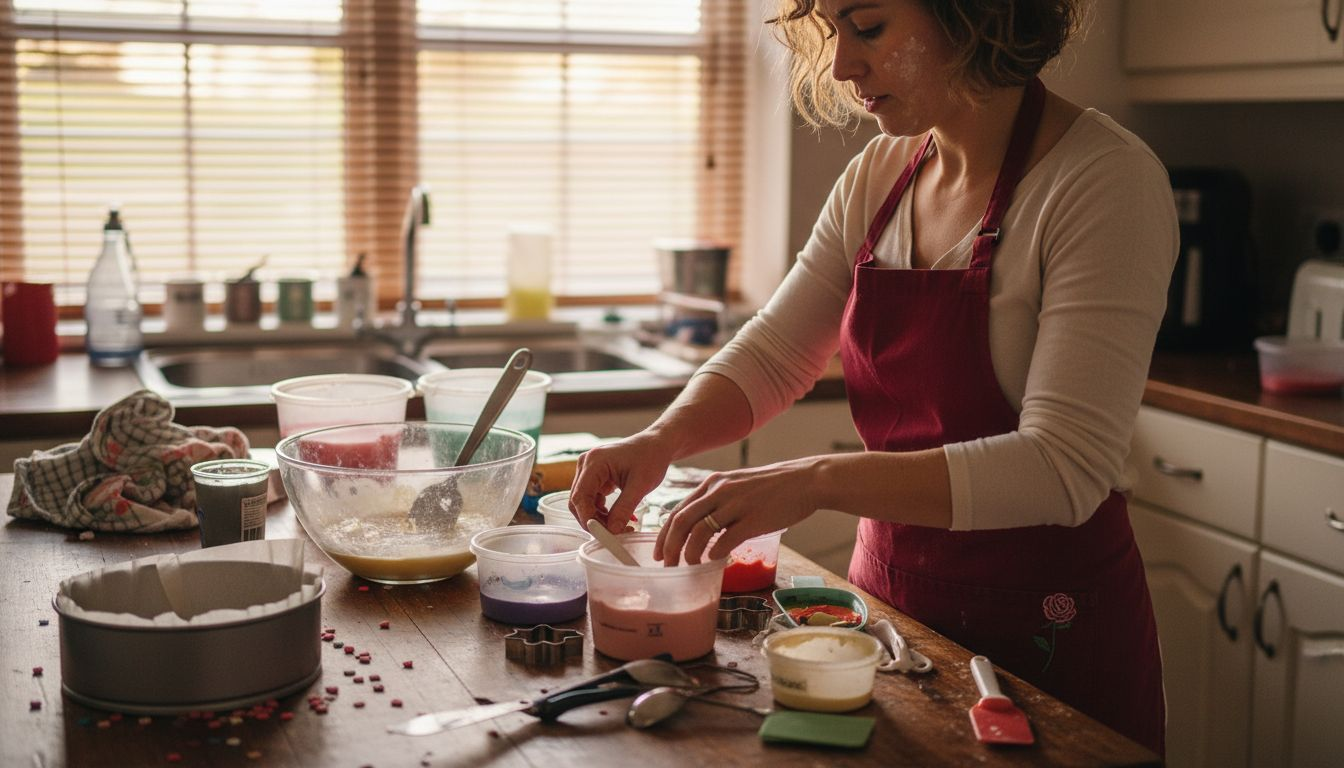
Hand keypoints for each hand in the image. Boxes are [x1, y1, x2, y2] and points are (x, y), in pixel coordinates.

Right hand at [569, 432, 675, 533]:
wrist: (656, 445)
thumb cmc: (650, 458)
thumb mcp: (640, 485)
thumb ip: (624, 508)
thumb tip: (613, 531)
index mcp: (594, 462)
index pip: (580, 496)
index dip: (588, 518)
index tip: (603, 534)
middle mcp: (586, 464)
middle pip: (578, 501)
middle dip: (593, 520)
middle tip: (613, 534)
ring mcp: (588, 470)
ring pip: (584, 502)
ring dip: (598, 517)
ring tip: (621, 526)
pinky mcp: (594, 476)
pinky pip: (591, 498)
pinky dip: (602, 511)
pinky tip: (618, 517)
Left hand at [654, 458, 822, 565]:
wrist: (805, 481)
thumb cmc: (772, 488)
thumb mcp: (737, 487)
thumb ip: (717, 504)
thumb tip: (701, 530)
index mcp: (712, 484)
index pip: (678, 510)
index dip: (664, 534)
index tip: (658, 554)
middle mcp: (719, 491)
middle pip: (682, 521)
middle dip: (670, 547)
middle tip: (667, 566)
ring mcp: (736, 504)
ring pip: (700, 530)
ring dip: (689, 553)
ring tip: (688, 567)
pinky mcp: (754, 518)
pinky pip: (727, 538)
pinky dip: (715, 552)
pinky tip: (712, 561)